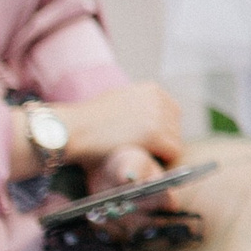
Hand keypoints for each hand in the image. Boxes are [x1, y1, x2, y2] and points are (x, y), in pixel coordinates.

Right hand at [53, 82, 184, 178]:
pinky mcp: (154, 134)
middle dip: (162, 141)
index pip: (173, 113)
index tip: (147, 142)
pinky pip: (172, 152)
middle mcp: (158, 99)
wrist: (74, 128)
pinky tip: (142, 160)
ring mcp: (157, 116)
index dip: (162, 130)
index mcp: (151, 90)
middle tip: (142, 152)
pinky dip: (161, 160)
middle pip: (176, 127)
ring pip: (175, 141)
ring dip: (160, 152)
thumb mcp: (119, 100)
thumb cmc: (89, 120)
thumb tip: (150, 116)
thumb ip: (138, 105)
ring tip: (138, 156)